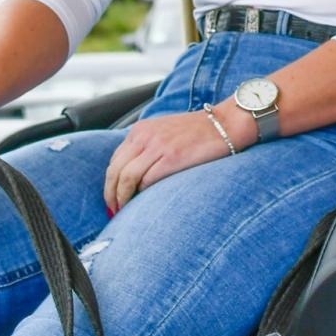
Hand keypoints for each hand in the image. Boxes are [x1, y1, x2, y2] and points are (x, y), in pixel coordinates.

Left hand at [102, 106, 245, 212]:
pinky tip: (141, 205)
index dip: (110, 183)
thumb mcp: (165, 131)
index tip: (113, 197)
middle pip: (115, 171)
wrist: (225, 123)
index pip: (115, 161)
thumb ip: (147, 146)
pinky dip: (140, 195)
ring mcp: (158, 146)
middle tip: (113, 210)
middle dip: (110, 194)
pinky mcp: (172, 158)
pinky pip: (146, 181)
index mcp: (141, 129)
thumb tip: (133, 176)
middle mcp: (145, 136)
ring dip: (121, 199)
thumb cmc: (198, 131)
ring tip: (123, 212)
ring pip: (126, 178)